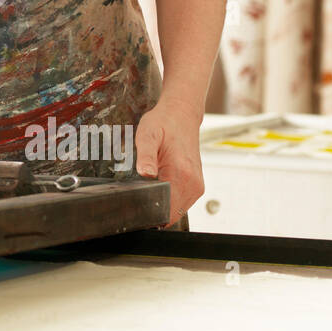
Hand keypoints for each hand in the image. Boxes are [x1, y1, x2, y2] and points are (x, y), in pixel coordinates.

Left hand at [133, 96, 204, 227]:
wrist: (181, 115)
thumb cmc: (163, 123)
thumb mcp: (147, 135)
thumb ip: (146, 156)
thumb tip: (145, 174)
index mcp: (182, 174)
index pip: (166, 210)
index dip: (148, 213)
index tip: (134, 207)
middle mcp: (193, 183)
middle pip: (171, 215)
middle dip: (153, 211)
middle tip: (137, 195)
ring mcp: (197, 186)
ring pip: (176, 211)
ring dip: (161, 206)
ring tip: (148, 187)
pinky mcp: (196, 185)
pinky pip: (180, 203)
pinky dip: (168, 200)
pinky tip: (158, 186)